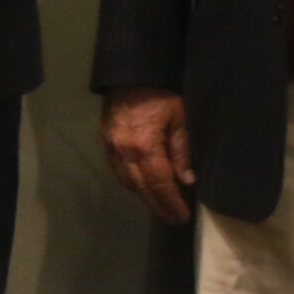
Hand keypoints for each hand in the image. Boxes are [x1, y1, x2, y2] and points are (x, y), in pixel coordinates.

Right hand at [101, 88, 194, 222]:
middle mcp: (125, 152)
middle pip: (142, 188)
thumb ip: (182, 150)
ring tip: (160, 208)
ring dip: (144, 197)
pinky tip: (142, 188)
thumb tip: (187, 180)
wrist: (128, 74)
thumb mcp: (179, 119)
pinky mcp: (106, 143)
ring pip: (128, 182)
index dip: (171, 202)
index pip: (160, 183)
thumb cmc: (160, 94)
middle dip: (158, 206)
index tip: (182, 216)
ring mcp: (112, 148)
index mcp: (145, 146)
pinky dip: (131, 184)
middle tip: (173, 219)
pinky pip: (118, 171)